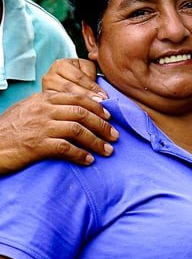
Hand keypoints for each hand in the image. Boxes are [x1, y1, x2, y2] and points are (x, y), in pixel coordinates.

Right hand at [0, 60, 117, 172]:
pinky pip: (66, 149)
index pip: (77, 98)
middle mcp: (44, 110)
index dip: (96, 107)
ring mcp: (41, 127)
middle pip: (82, 113)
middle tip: (115, 134)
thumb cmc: (7, 130)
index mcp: (43, 99)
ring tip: (108, 150)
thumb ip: (46, 105)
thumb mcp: (26, 109)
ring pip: (78, 130)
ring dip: (97, 141)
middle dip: (102, 124)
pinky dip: (81, 154)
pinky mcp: (38, 146)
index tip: (109, 115)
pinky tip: (89, 160)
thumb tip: (69, 107)